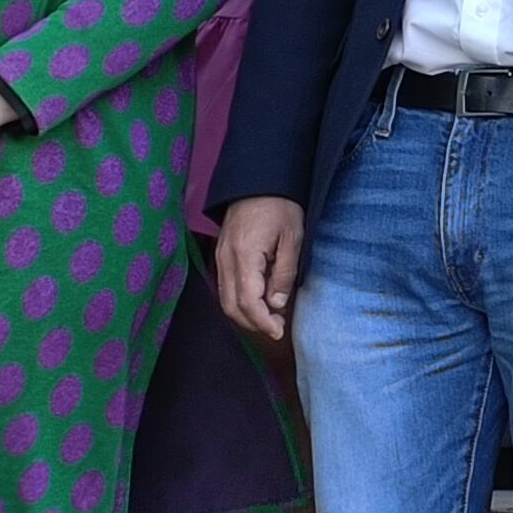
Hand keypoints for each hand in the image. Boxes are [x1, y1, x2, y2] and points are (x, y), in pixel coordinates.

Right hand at [216, 197, 308, 340]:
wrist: (258, 181)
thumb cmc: (280, 207)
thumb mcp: (292, 239)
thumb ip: (284, 273)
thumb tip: (277, 304)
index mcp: (245, 256)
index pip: (248, 302)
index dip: (262, 322)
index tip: (278, 331)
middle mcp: (226, 260)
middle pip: (231, 306)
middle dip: (253, 323)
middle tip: (277, 327)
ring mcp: (219, 257)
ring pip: (225, 299)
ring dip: (246, 314)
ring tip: (271, 316)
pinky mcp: (220, 255)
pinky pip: (225, 287)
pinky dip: (239, 300)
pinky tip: (259, 301)